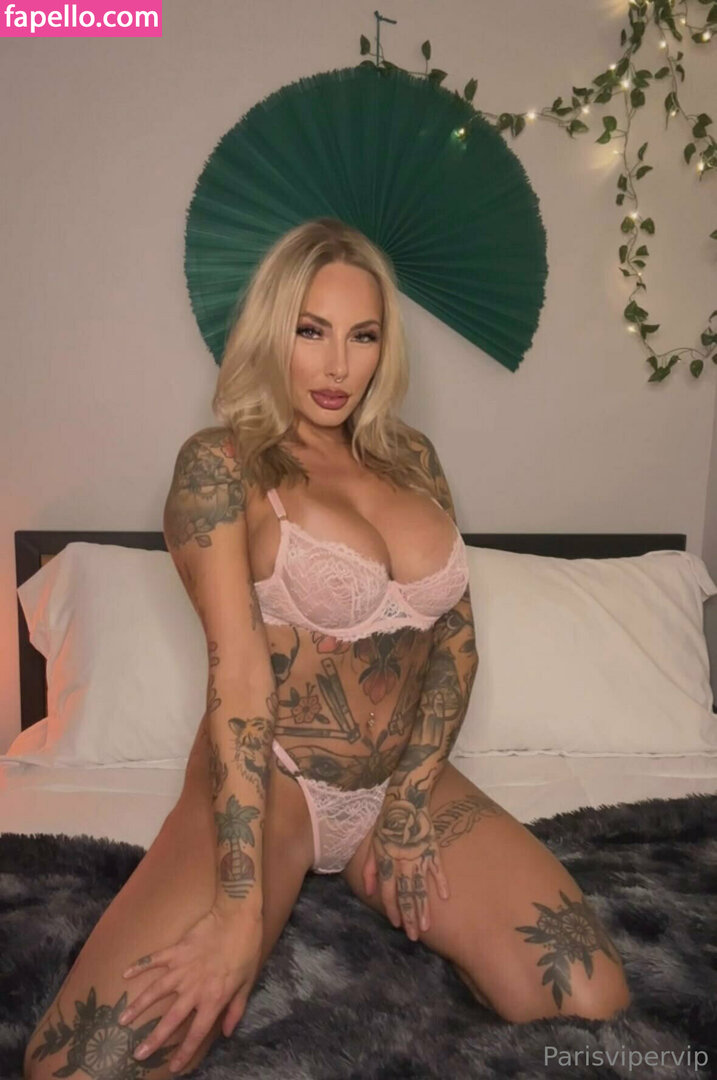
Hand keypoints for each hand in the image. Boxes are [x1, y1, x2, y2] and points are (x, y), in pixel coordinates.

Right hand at [118, 904, 262, 1072]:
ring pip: (155, 991)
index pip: (197, 1032)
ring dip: (138, 1006)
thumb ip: (236, 1009)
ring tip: (122, 1020)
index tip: (173, 1067)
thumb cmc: (247, 948)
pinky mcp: (176, 949)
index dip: (185, 1052)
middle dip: (153, 1039)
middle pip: (171, 1019)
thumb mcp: (248, 982)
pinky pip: (154, 960)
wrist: (237, 915)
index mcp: (213, 998)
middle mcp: (194, 988)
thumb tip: (227, 1033)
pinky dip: (139, 965)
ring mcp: (182, 968)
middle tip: (137, 1054)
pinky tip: (125, 973)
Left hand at [362, 791, 449, 939]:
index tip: (397, 925)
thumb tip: (369, 891)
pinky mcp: (432, 847)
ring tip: (426, 927)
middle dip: (409, 917)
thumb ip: (370, 867)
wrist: (406, 795)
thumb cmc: (386, 818)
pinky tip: (445, 897)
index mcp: (386, 858)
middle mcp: (402, 860)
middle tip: (413, 937)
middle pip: (405, 894)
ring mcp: (419, 854)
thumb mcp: (372, 841)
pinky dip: (441, 882)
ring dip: (423, 908)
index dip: (392, 909)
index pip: (388, 890)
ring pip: (421, 886)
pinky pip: (437, 868)